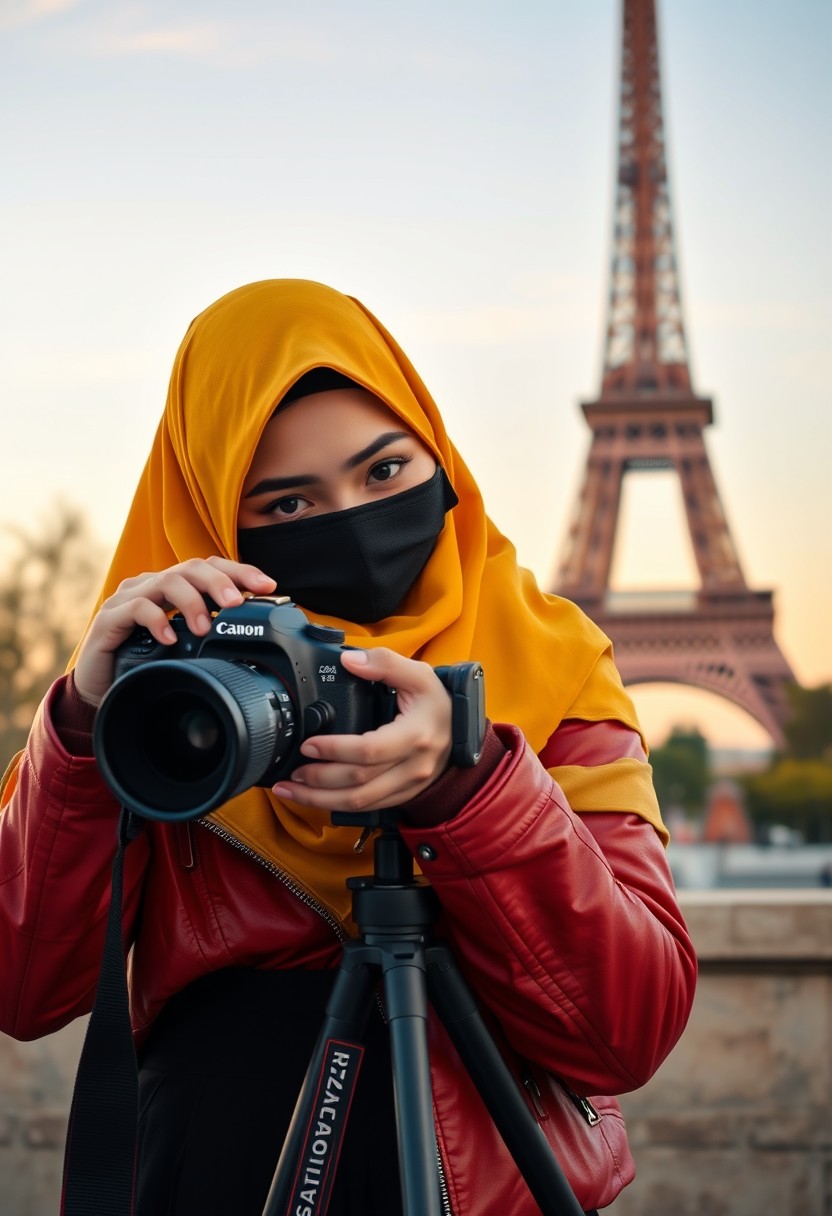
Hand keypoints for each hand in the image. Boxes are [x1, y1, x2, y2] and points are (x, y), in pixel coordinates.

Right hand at [74, 557, 275, 705]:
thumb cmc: (146, 665)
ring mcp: (129, 598)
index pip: (210, 567)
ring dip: (192, 602)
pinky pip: (137, 608)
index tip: (267, 585)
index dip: (240, 572)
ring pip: (167, 581)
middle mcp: (151, 586)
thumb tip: (251, 632)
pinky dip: (157, 620)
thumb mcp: (185, 648)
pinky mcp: (109, 617)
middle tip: (237, 603)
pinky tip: (170, 638)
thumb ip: (209, 633)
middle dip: (219, 581)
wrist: (102, 691)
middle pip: (191, 567)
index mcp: (173, 588)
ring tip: (205, 627)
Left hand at [272, 648, 452, 811]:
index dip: (335, 750)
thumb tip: (349, 660)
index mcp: (415, 736)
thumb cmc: (439, 704)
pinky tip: (316, 799)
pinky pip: (368, 808)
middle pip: (359, 783)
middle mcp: (412, 766)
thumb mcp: (420, 675)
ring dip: (321, 800)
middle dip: (319, 780)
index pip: (369, 751)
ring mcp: (409, 785)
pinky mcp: (403, 796)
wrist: (463, 731)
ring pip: (360, 802)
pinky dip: (338, 807)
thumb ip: (385, 663)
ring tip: (291, 790)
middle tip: (293, 772)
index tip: (309, 745)